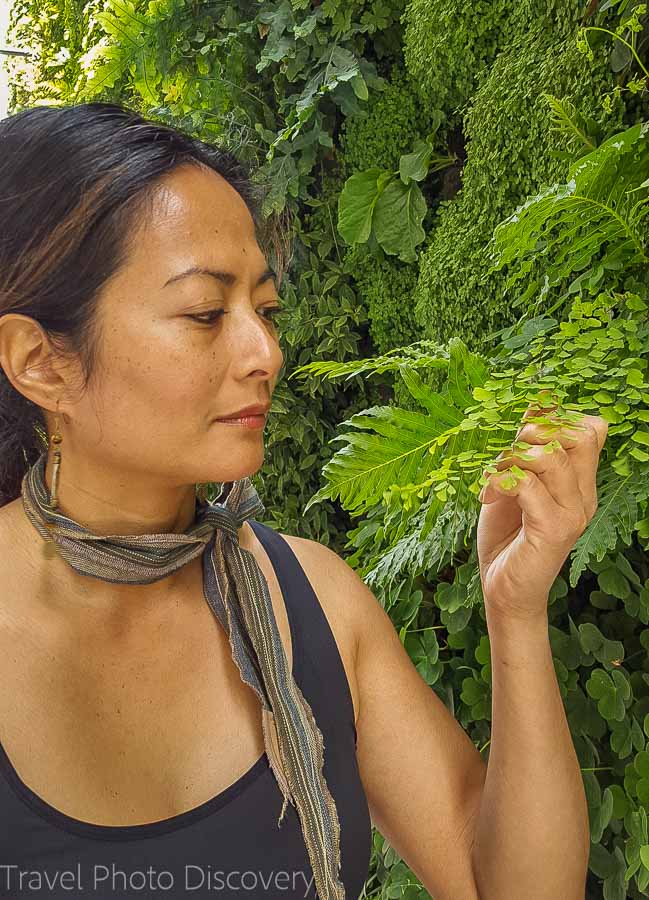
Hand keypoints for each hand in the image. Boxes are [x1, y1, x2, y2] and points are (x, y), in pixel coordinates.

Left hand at [476, 402, 607, 621]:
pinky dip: (501, 482)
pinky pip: (529, 486)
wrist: (503, 590)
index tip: (519, 435)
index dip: (554, 419)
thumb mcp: (514, 484)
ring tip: (492, 478)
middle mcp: (584, 496)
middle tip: (505, 454)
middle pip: (576, 435)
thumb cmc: (507, 536)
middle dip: (534, 432)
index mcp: (580, 484)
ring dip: (510, 458)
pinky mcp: (554, 530)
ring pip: (550, 457)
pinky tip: (487, 496)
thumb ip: (526, 452)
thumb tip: (536, 407)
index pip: (590, 430)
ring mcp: (574, 514)